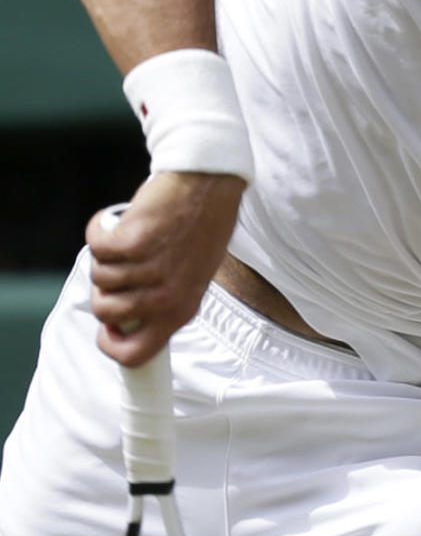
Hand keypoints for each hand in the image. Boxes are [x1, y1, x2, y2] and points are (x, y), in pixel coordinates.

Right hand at [87, 170, 244, 366]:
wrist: (210, 181)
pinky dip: (99, 229)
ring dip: (105, 255)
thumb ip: (165, 299)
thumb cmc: (203, 224)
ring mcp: (147, 270)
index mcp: (182, 310)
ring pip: (98, 276)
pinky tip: (114, 220)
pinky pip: (95, 246)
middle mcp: (165, 296)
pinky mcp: (130, 242)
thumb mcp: (194, 275)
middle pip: (105, 311)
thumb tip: (128, 319)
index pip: (136, 354)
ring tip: (127, 237)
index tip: (107, 326)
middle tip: (118, 265)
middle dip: (102, 289)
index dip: (111, 344)